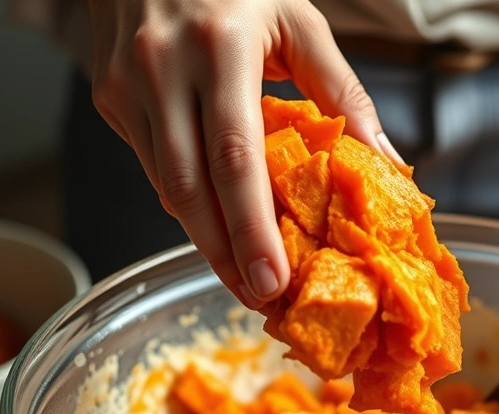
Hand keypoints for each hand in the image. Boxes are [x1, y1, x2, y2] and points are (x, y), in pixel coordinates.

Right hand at [87, 0, 398, 307]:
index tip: (273, 281)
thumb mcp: (299, 21)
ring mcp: (127, 86)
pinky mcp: (111, 99)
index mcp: (219, 47)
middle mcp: (162, 69)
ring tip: (245, 278)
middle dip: (226, 256)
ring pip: (165, 188)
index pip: (233, 157)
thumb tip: (386, 160)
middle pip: (190, 189)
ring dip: (206, 241)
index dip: (251, 228)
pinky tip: (218, 229)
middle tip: (261, 300)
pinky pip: (153, 168)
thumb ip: (343, 92)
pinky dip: (188, 206)